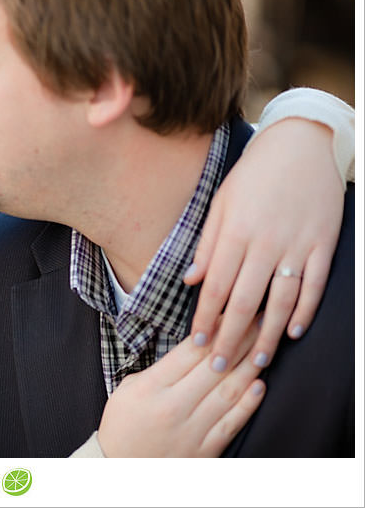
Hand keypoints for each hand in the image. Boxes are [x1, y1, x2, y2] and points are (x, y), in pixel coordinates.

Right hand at [97, 319, 264, 456]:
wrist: (119, 469)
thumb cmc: (122, 425)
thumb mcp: (128, 388)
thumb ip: (159, 369)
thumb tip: (192, 349)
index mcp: (151, 387)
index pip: (191, 351)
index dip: (215, 328)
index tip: (231, 312)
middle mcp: (173, 406)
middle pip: (215, 366)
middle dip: (241, 339)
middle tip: (260, 319)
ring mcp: (191, 430)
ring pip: (228, 392)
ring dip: (250, 366)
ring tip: (265, 347)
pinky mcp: (204, 450)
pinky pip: (232, 423)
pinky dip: (248, 403)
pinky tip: (259, 385)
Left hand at [185, 118, 342, 373]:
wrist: (299, 145)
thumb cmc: (253, 175)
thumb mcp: (220, 203)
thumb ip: (207, 244)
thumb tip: (191, 281)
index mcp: (235, 232)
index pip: (216, 286)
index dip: (205, 318)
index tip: (195, 342)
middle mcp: (265, 242)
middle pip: (245, 301)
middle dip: (230, 338)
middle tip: (219, 367)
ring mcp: (297, 245)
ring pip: (281, 301)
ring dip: (266, 335)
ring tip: (254, 362)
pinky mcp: (322, 244)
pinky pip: (314, 285)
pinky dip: (304, 311)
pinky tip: (292, 333)